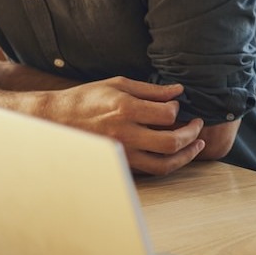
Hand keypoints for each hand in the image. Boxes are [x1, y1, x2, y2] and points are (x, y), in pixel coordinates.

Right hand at [44, 76, 205, 175]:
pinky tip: (176, 154)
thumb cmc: (87, 98)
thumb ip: (150, 90)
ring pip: (163, 164)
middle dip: (192, 135)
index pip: (167, 114)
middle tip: (198, 126)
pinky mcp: (120, 164)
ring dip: (186, 156)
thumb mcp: (118, 84)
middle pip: (170, 142)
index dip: (177, 110)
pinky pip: (150, 170)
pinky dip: (167, 163)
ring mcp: (122, 153)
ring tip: (197, 145)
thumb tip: (178, 91)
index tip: (176, 107)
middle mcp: (125, 134)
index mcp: (125, 109)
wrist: (57, 120)